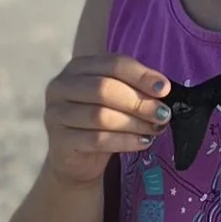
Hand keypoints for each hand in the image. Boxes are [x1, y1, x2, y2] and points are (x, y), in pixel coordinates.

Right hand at [42, 54, 169, 183]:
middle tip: (163, 113)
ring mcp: (55, 114)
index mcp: (77, 67)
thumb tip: (162, 89)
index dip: (141, 75)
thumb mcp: (116, 97)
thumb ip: (134, 87)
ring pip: (101, 116)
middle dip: (139, 102)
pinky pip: (97, 140)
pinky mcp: (58, 141)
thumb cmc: (102, 120)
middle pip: (105, 89)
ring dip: (135, 123)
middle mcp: (61, 87)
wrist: (78, 158)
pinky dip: (125, 141)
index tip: (164, 89)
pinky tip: (143, 142)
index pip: (113, 64)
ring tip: (155, 128)